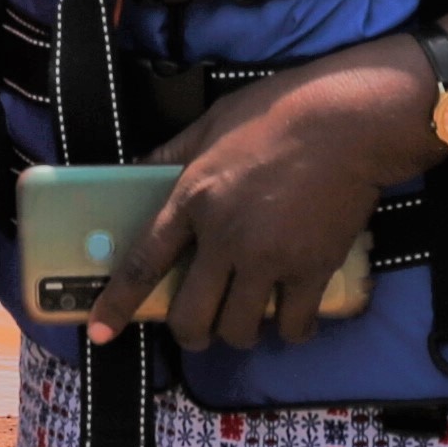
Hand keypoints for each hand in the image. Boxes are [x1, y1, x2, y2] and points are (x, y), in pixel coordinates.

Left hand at [119, 49, 423, 348]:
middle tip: (200, 331)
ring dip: (239, 333)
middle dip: (190, 334)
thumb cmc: (278, 111)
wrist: (348, 121)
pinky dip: (292, 330)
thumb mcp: (211, 123)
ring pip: (239, 329)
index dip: (118, 303)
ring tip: (248, 321)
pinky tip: (294, 319)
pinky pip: (294, 324)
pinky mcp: (313, 269)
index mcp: (192, 199)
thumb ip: (172, 152)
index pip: (144, 262)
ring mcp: (269, 258)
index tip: (99, 331)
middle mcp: (224, 238)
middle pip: (191, 316)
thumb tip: (135, 168)